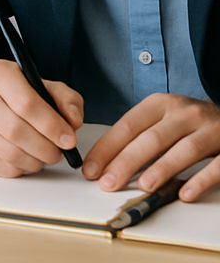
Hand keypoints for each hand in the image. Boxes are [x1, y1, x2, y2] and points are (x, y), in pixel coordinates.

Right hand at [0, 59, 83, 175]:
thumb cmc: (16, 95)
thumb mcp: (43, 87)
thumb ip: (66, 99)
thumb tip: (73, 121)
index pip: (26, 103)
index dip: (52, 126)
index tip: (69, 139)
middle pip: (16, 131)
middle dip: (46, 148)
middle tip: (58, 152)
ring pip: (10, 153)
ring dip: (36, 161)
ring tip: (43, 155)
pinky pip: (2, 168)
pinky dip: (21, 169)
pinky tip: (25, 158)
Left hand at [83, 93, 219, 201]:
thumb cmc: (189, 121)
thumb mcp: (162, 117)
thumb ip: (139, 135)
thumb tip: (107, 162)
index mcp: (159, 104)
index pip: (127, 126)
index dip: (107, 148)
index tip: (91, 169)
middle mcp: (183, 113)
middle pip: (151, 139)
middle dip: (126, 162)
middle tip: (108, 183)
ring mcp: (208, 129)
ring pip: (184, 150)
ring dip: (162, 169)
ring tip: (144, 187)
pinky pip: (217, 166)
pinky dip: (200, 180)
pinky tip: (185, 194)